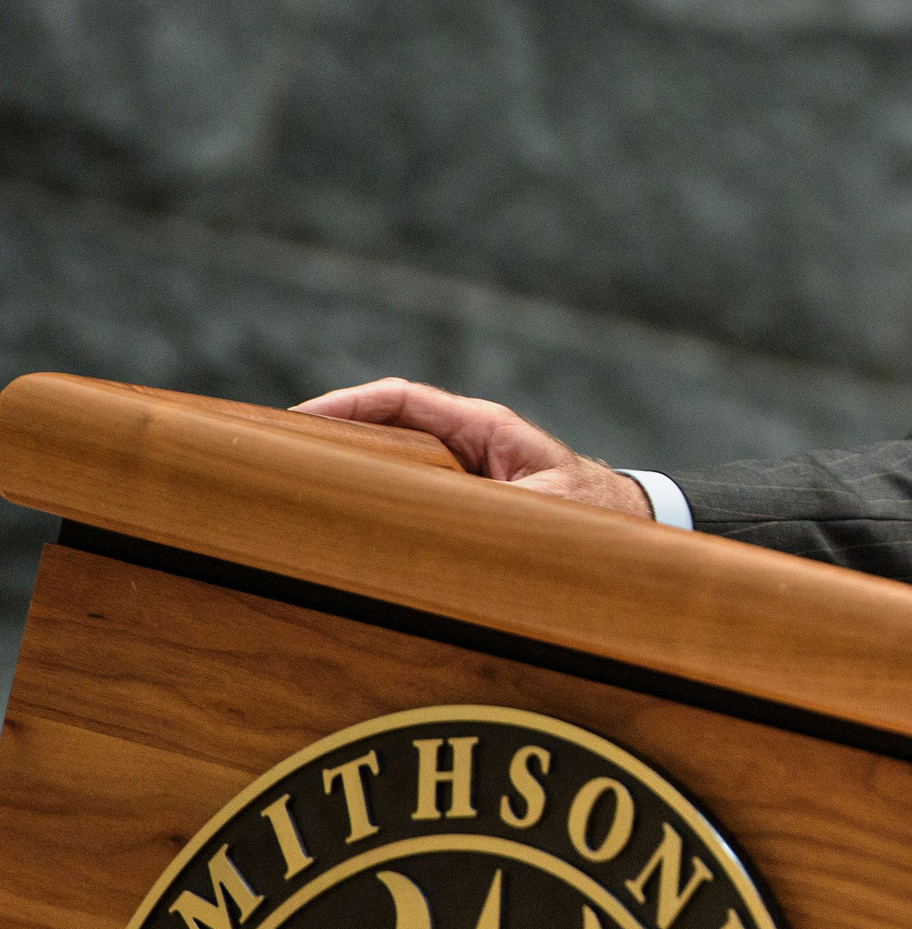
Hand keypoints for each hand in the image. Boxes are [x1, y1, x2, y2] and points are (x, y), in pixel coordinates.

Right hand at [293, 379, 653, 518]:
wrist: (628, 528)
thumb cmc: (596, 514)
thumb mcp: (551, 511)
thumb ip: (504, 512)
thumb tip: (450, 521)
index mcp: (486, 428)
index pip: (402, 400)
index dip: (347, 406)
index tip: (296, 422)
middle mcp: (465, 442)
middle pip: (382, 425)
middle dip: (328, 435)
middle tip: (265, 453)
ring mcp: (458, 471)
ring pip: (387, 460)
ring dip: (341, 469)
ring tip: (281, 484)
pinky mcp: (457, 501)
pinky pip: (402, 491)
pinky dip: (365, 498)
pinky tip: (328, 519)